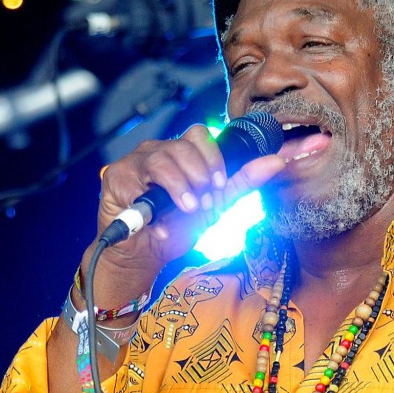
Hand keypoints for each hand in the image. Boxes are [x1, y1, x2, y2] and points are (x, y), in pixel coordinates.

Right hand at [95, 123, 285, 272]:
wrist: (145, 256)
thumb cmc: (177, 226)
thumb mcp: (216, 204)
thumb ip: (244, 181)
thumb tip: (277, 161)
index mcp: (181, 152)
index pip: (202, 136)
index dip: (214, 161)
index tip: (219, 188)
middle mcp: (157, 150)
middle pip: (185, 146)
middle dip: (201, 179)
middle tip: (203, 206)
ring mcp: (135, 161)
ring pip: (163, 159)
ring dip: (182, 188)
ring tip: (188, 210)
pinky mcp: (116, 176)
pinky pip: (138, 180)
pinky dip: (154, 202)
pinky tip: (160, 221)